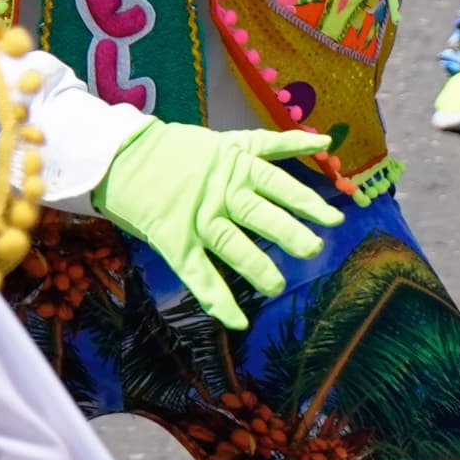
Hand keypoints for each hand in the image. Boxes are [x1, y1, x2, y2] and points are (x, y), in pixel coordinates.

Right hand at [89, 121, 343, 329]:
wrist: (125, 156)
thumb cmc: (183, 150)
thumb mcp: (232, 140)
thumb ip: (277, 145)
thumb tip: (324, 139)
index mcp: (237, 166)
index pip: (280, 185)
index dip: (307, 202)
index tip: (334, 219)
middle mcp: (221, 193)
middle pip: (260, 215)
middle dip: (289, 234)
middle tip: (313, 250)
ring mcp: (197, 218)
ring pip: (232, 245)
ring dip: (257, 267)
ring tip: (277, 285)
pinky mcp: (174, 241)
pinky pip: (198, 274)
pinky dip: (216, 298)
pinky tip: (236, 320)